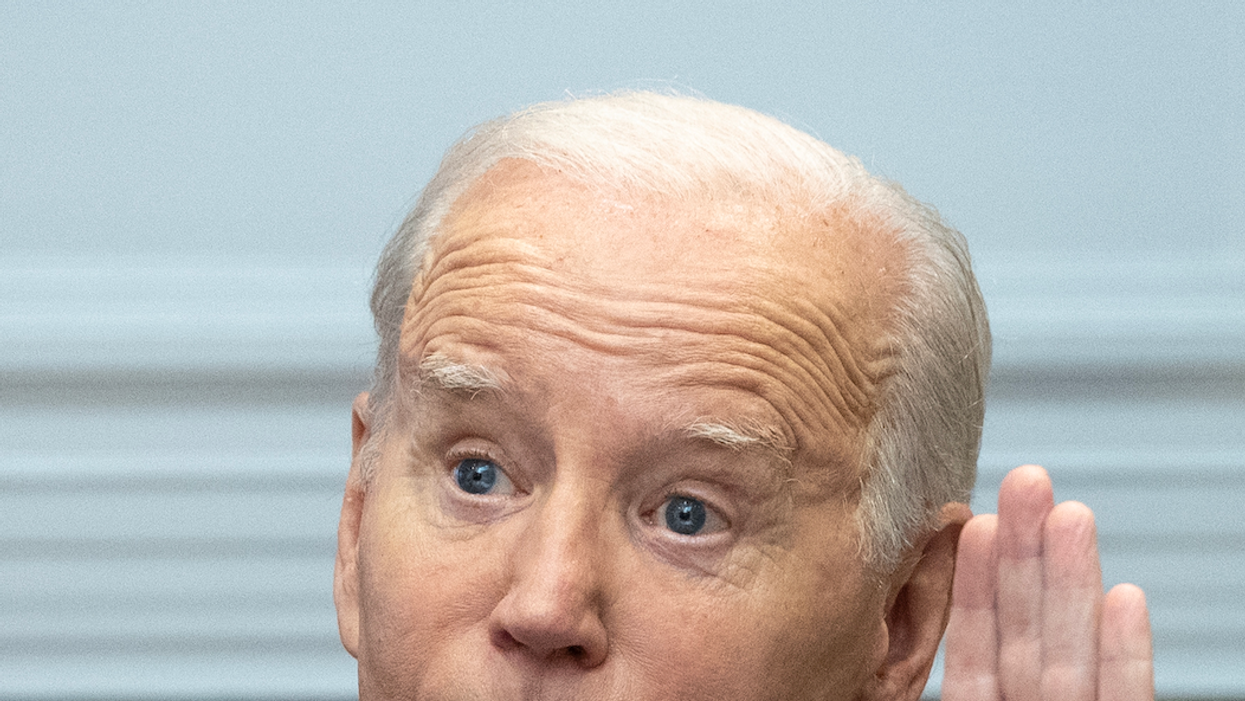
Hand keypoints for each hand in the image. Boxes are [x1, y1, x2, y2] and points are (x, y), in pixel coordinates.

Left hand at [941, 465, 1153, 700]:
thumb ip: (954, 661)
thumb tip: (914, 602)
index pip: (974, 644)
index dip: (975, 582)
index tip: (976, 522)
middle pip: (1027, 633)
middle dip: (1027, 557)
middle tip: (1027, 483)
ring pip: (1073, 655)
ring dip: (1074, 582)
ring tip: (1071, 515)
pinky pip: (1123, 700)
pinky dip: (1127, 656)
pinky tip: (1127, 599)